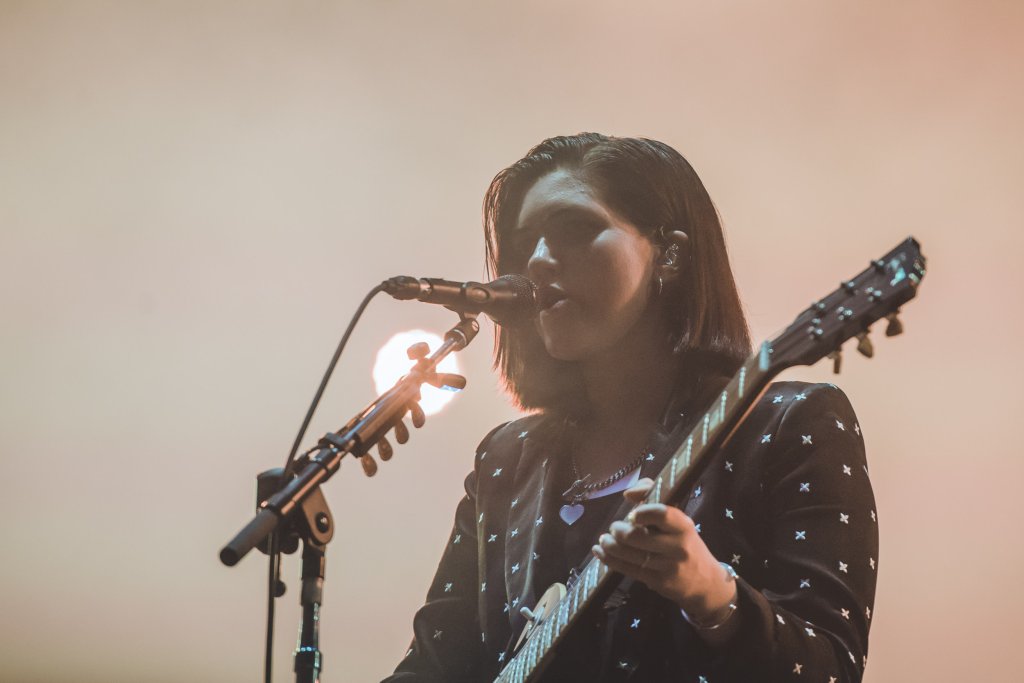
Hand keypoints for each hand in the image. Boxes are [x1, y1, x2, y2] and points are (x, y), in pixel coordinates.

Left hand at [591, 477, 735, 622]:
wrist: (704, 581)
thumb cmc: (685, 542)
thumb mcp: (678, 520)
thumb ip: (653, 495)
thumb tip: (628, 494)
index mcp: (683, 526)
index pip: (662, 515)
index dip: (642, 512)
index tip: (632, 514)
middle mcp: (677, 546)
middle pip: (637, 537)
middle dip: (618, 531)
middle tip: (614, 528)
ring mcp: (667, 567)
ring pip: (628, 554)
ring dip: (609, 545)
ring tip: (604, 540)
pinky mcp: (657, 582)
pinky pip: (627, 569)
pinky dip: (609, 559)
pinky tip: (600, 552)